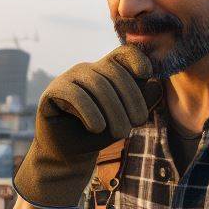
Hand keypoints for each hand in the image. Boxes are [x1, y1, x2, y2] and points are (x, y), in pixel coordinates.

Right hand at [13, 45, 161, 208]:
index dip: (136, 58)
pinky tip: (97, 128)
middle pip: (114, 72)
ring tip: (121, 134)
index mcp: (105, 71)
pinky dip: (90, 112)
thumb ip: (142, 101)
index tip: (147, 74)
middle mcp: (87, 70)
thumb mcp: (125, 119)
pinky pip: (75, 95)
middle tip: (136, 125)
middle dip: (130, 99)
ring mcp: (68, 78)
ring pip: (97, 84)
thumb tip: (155, 83)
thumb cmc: (98, 135)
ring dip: (114, 110)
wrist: (70, 155)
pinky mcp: (52, 92)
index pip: (123, 54)